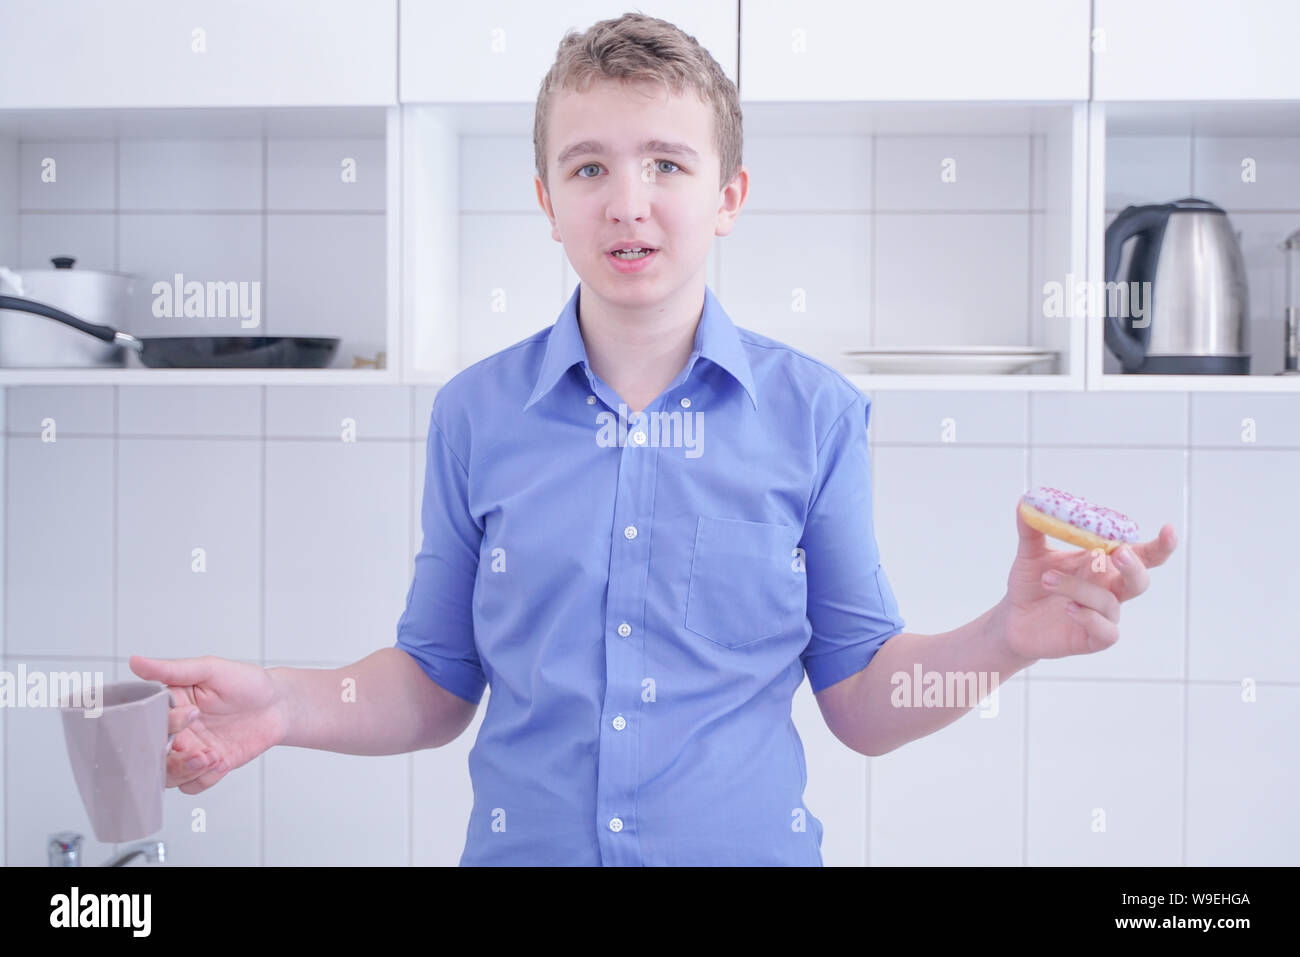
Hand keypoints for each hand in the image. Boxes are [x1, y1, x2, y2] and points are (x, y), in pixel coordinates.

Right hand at [129, 654, 285, 794]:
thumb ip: (172, 670)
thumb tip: (136, 661)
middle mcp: (176, 732)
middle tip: (197, 751)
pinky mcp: (209, 767)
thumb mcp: (210, 669)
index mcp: (169, 707)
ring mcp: (191, 751)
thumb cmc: (245, 682)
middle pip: (151, 757)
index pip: (148, 723)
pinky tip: (221, 762)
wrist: (278, 704)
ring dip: (186, 772)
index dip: (165, 724)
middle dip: (171, 759)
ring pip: (168, 776)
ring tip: (212, 756)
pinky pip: (193, 785)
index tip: (192, 714)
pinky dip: (203, 779)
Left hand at [990, 500, 1178, 661]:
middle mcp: (1109, 589)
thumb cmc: (1031, 583)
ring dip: (1078, 588)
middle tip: (1117, 553)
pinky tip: (1069, 609)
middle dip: (1134, 565)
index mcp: (1103, 564)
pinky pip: (1106, 632)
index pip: (1141, 554)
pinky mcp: (1092, 639)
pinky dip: (1090, 618)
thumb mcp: (1029, 552)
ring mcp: (1103, 615)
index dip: (1160, 545)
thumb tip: (1026, 501)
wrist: (1012, 619)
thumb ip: (1032, 528)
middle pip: (1140, 579)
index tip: (1169, 529)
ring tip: (1047, 579)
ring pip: (1110, 603)